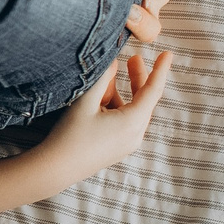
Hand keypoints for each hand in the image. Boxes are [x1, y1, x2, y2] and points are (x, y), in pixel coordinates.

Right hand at [43, 49, 175, 176]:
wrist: (55, 169)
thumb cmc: (70, 135)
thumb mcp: (85, 102)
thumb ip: (102, 78)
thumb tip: (113, 61)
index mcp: (132, 122)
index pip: (153, 90)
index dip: (161, 69)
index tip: (168, 54)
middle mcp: (135, 135)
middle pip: (144, 100)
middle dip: (139, 78)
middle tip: (134, 59)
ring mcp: (127, 143)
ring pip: (133, 110)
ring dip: (123, 93)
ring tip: (107, 79)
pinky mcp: (118, 148)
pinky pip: (125, 121)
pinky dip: (118, 106)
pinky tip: (101, 99)